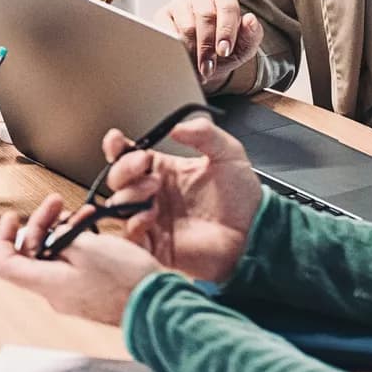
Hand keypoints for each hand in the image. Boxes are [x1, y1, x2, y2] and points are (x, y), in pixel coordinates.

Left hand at [0, 205, 159, 325]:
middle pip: (32, 254)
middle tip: (57, 204)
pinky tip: (92, 230)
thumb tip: (53, 233)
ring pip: (54, 257)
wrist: (157, 305)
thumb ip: (61, 236)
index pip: (5, 263)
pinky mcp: (88, 293)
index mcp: (47, 283)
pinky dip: (78, 245)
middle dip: (43, 224)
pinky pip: (72, 266)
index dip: (4, 238)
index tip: (13, 218)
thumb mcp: (88, 246)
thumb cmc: (127, 281)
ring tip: (83, 214)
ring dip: (64, 231)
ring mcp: (72, 295)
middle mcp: (55, 293)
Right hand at [94, 115, 261, 284]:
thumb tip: (176, 126)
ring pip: (118, 205)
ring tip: (152, 190)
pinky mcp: (156, 245)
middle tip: (144, 165)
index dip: (116, 147)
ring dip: (128, 193)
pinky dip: (133, 223)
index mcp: (163, 171)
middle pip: (117, 179)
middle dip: (124, 168)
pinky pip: (130, 236)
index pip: (129, 156)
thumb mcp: (228, 154)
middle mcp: (153, 195)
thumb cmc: (243, 198)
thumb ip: (204, 133)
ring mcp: (152, 220)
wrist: (254, 232)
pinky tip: (149, 215)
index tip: (117, 140)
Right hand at [156, 0, 262, 89]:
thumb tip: (250, 19)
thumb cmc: (222, 54)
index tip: (223, 51)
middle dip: (207, 46)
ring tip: (194, 68)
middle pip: (206, 16)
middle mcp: (202, 0)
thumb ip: (252, 35)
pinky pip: (166, 30)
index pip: (227, 7)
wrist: (202, 65)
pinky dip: (174, 47)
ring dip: (191, 51)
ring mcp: (181, 6)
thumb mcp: (243, 49)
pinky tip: (179, 59)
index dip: (226, 30)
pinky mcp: (163, 16)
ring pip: (186, 24)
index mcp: (223, 1)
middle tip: (208, 67)